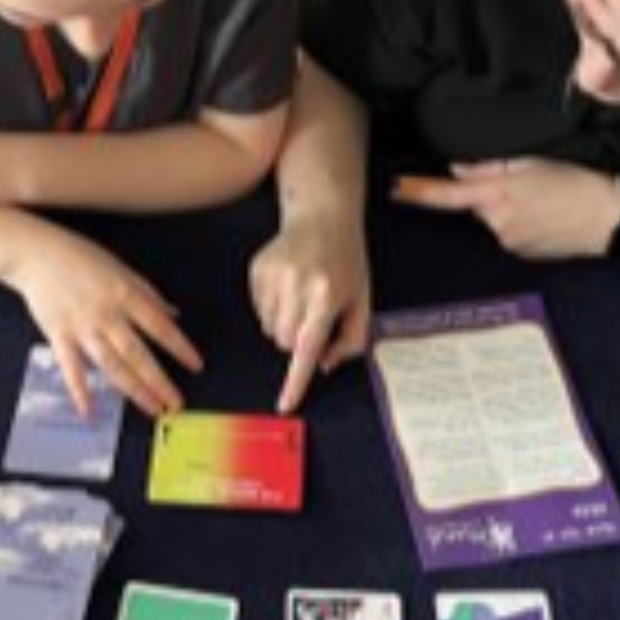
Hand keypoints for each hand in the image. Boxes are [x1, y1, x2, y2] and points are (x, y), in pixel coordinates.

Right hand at [10, 227, 202, 417]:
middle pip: (138, 354)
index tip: (195, 365)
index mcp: (125, 295)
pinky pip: (71, 368)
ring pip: (111, 365)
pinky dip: (80, 391)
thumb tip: (173, 313)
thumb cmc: (79, 257)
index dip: (180, 347)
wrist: (37, 254)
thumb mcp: (121, 268)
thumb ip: (148, 293)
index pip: (160, 326)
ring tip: (152, 408)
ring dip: (134, 390)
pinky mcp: (59, 336)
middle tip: (176, 402)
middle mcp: (107, 315)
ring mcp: (82, 327)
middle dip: (159, 381)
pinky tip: (90, 411)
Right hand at [250, 210, 370, 413]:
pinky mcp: (257, 270)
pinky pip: (258, 311)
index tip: (285, 404)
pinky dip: (272, 307)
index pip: (308, 347)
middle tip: (314, 314)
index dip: (296, 379)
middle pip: (284, 343)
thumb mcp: (362, 300)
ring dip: (284, 323)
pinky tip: (288, 285)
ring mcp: (273, 276)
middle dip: (297, 339)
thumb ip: (350, 339)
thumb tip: (324, 365)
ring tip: (301, 295)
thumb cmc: (347, 261)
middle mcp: (297, 285)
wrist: (322, 215)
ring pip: (269, 330)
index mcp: (327, 295)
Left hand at [394, 158, 618, 257]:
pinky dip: (523, 225)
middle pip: (477, 206)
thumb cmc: (576, 183)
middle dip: (491, 195)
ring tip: (545, 202)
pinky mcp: (524, 255)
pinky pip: (512, 235)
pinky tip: (548, 219)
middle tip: (528, 185)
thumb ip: (490, 168)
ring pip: (496, 221)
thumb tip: (460, 170)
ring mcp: (511, 242)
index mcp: (499, 194)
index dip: (421, 192)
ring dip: (510, 210)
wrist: (611, 218)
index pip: (449, 195)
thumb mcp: (533, 163)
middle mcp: (499, 222)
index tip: (398, 189)